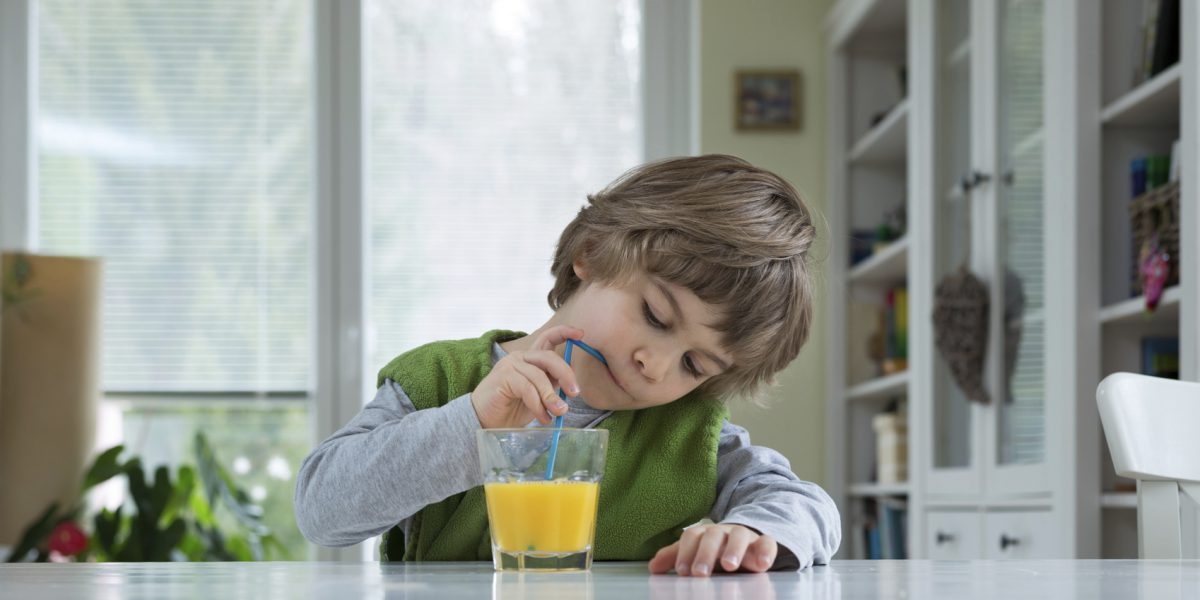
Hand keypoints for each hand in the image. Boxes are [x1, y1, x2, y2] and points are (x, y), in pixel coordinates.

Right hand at [470, 325, 583, 428]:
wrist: (485, 420)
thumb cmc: (511, 407)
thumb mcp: (538, 395)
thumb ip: (550, 384)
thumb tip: (571, 381)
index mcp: (529, 359)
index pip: (547, 338)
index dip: (564, 333)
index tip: (580, 334)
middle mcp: (519, 357)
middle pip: (548, 357)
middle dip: (565, 374)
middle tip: (574, 392)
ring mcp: (510, 365)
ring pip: (539, 376)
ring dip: (552, 398)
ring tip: (558, 413)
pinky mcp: (503, 377)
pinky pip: (528, 389)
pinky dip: (539, 405)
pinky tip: (543, 418)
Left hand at [648, 524, 776, 576]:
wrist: (744, 540)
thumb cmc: (715, 549)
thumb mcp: (695, 552)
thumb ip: (675, 557)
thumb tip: (653, 568)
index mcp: (704, 533)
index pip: (692, 537)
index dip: (685, 553)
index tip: (682, 572)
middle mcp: (723, 532)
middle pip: (713, 535)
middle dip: (705, 553)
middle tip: (699, 572)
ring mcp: (744, 536)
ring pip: (739, 535)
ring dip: (733, 550)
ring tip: (729, 565)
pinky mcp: (763, 543)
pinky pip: (767, 543)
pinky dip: (765, 552)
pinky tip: (762, 565)